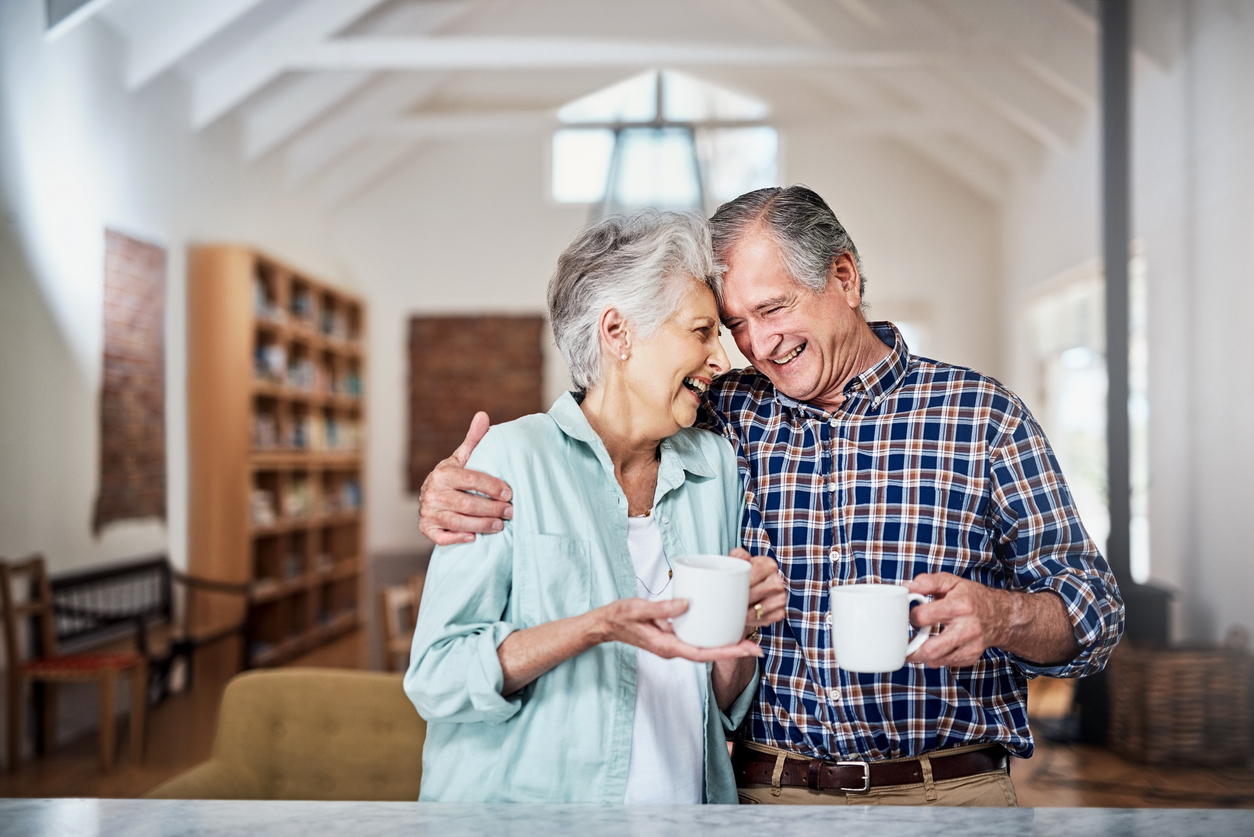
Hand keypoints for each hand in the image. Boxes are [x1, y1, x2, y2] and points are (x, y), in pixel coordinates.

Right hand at [418, 411, 514, 544]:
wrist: (431, 496)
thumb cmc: (454, 476)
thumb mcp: (462, 458)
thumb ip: (474, 440)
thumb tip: (483, 415)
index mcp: (443, 472)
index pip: (472, 480)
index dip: (492, 487)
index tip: (510, 493)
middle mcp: (432, 491)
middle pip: (467, 503)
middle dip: (492, 509)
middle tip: (511, 512)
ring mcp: (428, 511)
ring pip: (458, 521)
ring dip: (482, 525)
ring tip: (501, 525)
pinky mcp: (426, 528)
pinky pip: (441, 537)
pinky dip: (458, 538)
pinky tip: (474, 538)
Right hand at [593, 598, 762, 662]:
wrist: (605, 624)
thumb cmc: (619, 616)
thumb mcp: (639, 609)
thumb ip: (662, 608)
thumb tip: (688, 604)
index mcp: (667, 646)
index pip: (702, 653)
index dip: (727, 652)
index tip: (747, 649)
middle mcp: (673, 649)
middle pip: (709, 653)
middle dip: (733, 651)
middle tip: (757, 645)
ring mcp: (673, 644)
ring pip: (704, 648)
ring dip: (725, 645)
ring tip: (747, 639)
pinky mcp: (672, 636)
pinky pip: (696, 639)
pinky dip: (712, 636)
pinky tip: (722, 627)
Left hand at [731, 547, 785, 632]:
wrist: (742, 597)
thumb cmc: (739, 578)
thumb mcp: (736, 563)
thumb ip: (737, 556)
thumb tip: (741, 556)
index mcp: (768, 564)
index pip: (757, 570)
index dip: (744, 580)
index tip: (733, 588)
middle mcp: (777, 579)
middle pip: (760, 590)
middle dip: (744, 598)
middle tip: (731, 603)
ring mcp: (781, 596)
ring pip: (765, 606)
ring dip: (748, 612)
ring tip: (737, 612)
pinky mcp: (780, 611)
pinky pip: (769, 618)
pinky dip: (755, 620)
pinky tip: (746, 619)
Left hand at [904, 572, 1010, 667]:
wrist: (1000, 615)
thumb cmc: (971, 597)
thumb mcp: (951, 582)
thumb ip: (927, 582)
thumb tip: (906, 587)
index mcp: (960, 606)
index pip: (924, 617)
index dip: (911, 616)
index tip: (912, 614)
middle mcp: (967, 628)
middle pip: (931, 649)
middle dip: (911, 648)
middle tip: (905, 640)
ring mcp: (970, 646)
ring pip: (936, 660)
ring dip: (921, 654)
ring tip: (918, 642)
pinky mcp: (970, 657)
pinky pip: (944, 664)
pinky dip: (935, 657)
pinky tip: (936, 645)